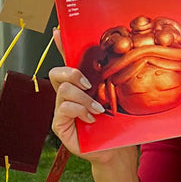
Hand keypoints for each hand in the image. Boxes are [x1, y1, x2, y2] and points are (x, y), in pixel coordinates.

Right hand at [49, 29, 136, 166]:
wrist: (115, 150)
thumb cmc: (115, 124)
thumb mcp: (116, 99)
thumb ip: (112, 82)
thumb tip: (123, 56)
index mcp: (80, 85)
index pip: (68, 60)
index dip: (61, 45)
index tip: (58, 31)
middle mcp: (67, 95)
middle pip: (56, 72)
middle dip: (71, 73)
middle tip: (88, 83)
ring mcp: (61, 109)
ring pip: (63, 90)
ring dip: (83, 98)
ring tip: (97, 109)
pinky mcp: (59, 124)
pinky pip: (62, 108)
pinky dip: (78, 110)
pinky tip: (90, 118)